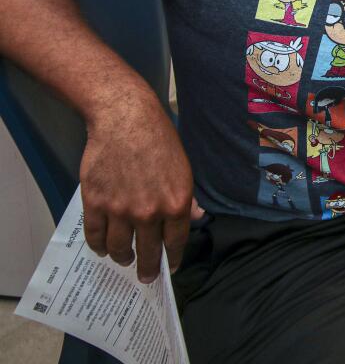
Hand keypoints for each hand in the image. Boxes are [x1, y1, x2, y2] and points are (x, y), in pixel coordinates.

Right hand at [79, 90, 193, 283]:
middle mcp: (149, 212)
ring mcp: (120, 210)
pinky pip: (95, 236)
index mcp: (176, 204)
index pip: (175, 243)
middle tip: (146, 277)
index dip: (172, 259)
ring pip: (119, 248)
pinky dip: (98, 246)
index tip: (169, 268)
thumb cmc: (160, 140)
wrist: (126, 120)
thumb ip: (188, 198)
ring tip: (124, 259)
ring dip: (122, 258)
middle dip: (148, 269)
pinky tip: (103, 248)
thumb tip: (197, 218)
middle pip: (148, 253)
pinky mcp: (96, 203)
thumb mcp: (184, 168)